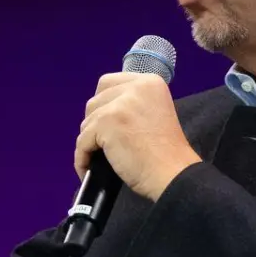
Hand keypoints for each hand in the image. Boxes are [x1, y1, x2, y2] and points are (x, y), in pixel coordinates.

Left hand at [75, 72, 201, 201]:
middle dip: (94, 122)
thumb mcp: (154, 113)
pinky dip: (82, 158)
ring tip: (98, 157)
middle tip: (103, 142)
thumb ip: (132, 105)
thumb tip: (101, 110)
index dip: (103, 104)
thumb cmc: (166, 153)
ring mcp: (120, 105)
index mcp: (150, 82)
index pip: (108, 83)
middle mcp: (135, 87)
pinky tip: (88, 169)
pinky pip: (82, 141)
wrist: (173, 174)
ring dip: (89, 141)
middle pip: (95, 101)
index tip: (106, 123)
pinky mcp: (106, 123)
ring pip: (87, 122)